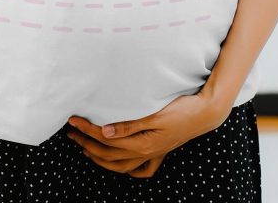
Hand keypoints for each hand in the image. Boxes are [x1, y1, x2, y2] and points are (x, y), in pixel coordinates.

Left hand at [65, 90, 233, 178]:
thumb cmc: (182, 109)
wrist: (206, 112)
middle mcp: (146, 152)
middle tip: (71, 132)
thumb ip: (130, 125)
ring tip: (85, 149)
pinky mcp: (160, 151)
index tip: (73, 120)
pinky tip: (120, 165)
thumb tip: (105, 133)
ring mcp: (153, 154)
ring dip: (100, 158)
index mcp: (143, 143)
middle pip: (109, 153)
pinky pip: (142, 168)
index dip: (87, 130)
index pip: (106, 139)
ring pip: (121, 165)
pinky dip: (128, 169)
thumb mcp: (155, 114)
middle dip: (87, 143)